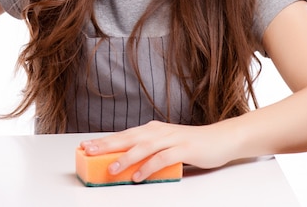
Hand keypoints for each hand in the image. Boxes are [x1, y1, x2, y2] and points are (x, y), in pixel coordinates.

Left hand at [79, 120, 231, 182]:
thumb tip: (125, 164)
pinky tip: (138, 176)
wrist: (221, 139)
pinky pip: (163, 158)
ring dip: (126, 157)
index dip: (104, 141)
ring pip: (144, 147)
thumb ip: (148, 151)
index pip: (124, 135)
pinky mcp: (184, 149)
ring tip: (111, 168)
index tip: (85, 146)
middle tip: (88, 151)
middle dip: (107, 145)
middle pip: (128, 137)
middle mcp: (159, 131)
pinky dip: (149, 167)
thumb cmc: (192, 144)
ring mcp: (172, 139)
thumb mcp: (166, 145)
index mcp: (152, 129)